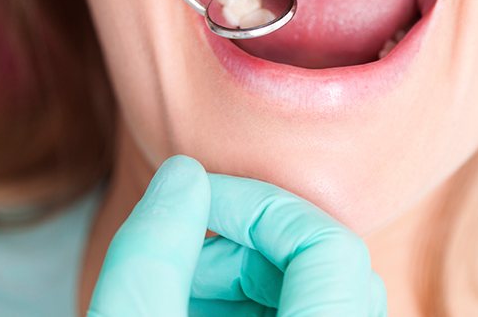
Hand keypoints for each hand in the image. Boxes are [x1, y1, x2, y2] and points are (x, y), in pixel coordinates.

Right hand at [87, 155, 386, 315]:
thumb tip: (183, 174)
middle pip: (324, 260)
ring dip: (246, 268)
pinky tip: (200, 308)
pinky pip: (304, 307)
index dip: (258, 205)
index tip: (196, 200)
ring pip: (315, 284)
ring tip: (184, 286)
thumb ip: (149, 253)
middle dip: (246, 237)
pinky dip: (252, 296)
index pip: (328, 246)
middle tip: (183, 250)